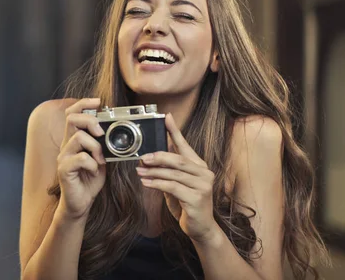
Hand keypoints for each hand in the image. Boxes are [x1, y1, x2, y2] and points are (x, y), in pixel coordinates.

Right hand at [56, 98, 106, 220]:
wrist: (81, 203)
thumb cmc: (90, 180)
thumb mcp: (102, 159)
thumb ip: (105, 145)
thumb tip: (117, 133)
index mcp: (74, 140)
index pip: (72, 114)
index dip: (83, 104)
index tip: (98, 102)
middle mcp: (66, 145)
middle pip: (72, 119)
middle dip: (90, 121)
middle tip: (100, 133)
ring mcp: (63, 157)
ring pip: (78, 137)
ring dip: (95, 147)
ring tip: (100, 159)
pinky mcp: (64, 169)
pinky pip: (80, 158)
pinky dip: (92, 163)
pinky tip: (94, 170)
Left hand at [136, 113, 218, 243]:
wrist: (200, 228)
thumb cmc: (187, 204)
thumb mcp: (176, 184)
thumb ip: (167, 171)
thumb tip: (147, 158)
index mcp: (199, 166)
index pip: (185, 145)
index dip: (175, 131)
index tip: (166, 117)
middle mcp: (204, 173)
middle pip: (178, 159)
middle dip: (159, 157)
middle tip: (143, 157)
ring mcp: (202, 186)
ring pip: (174, 173)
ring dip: (154, 172)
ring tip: (140, 172)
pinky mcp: (196, 198)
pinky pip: (172, 187)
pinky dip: (157, 184)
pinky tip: (146, 183)